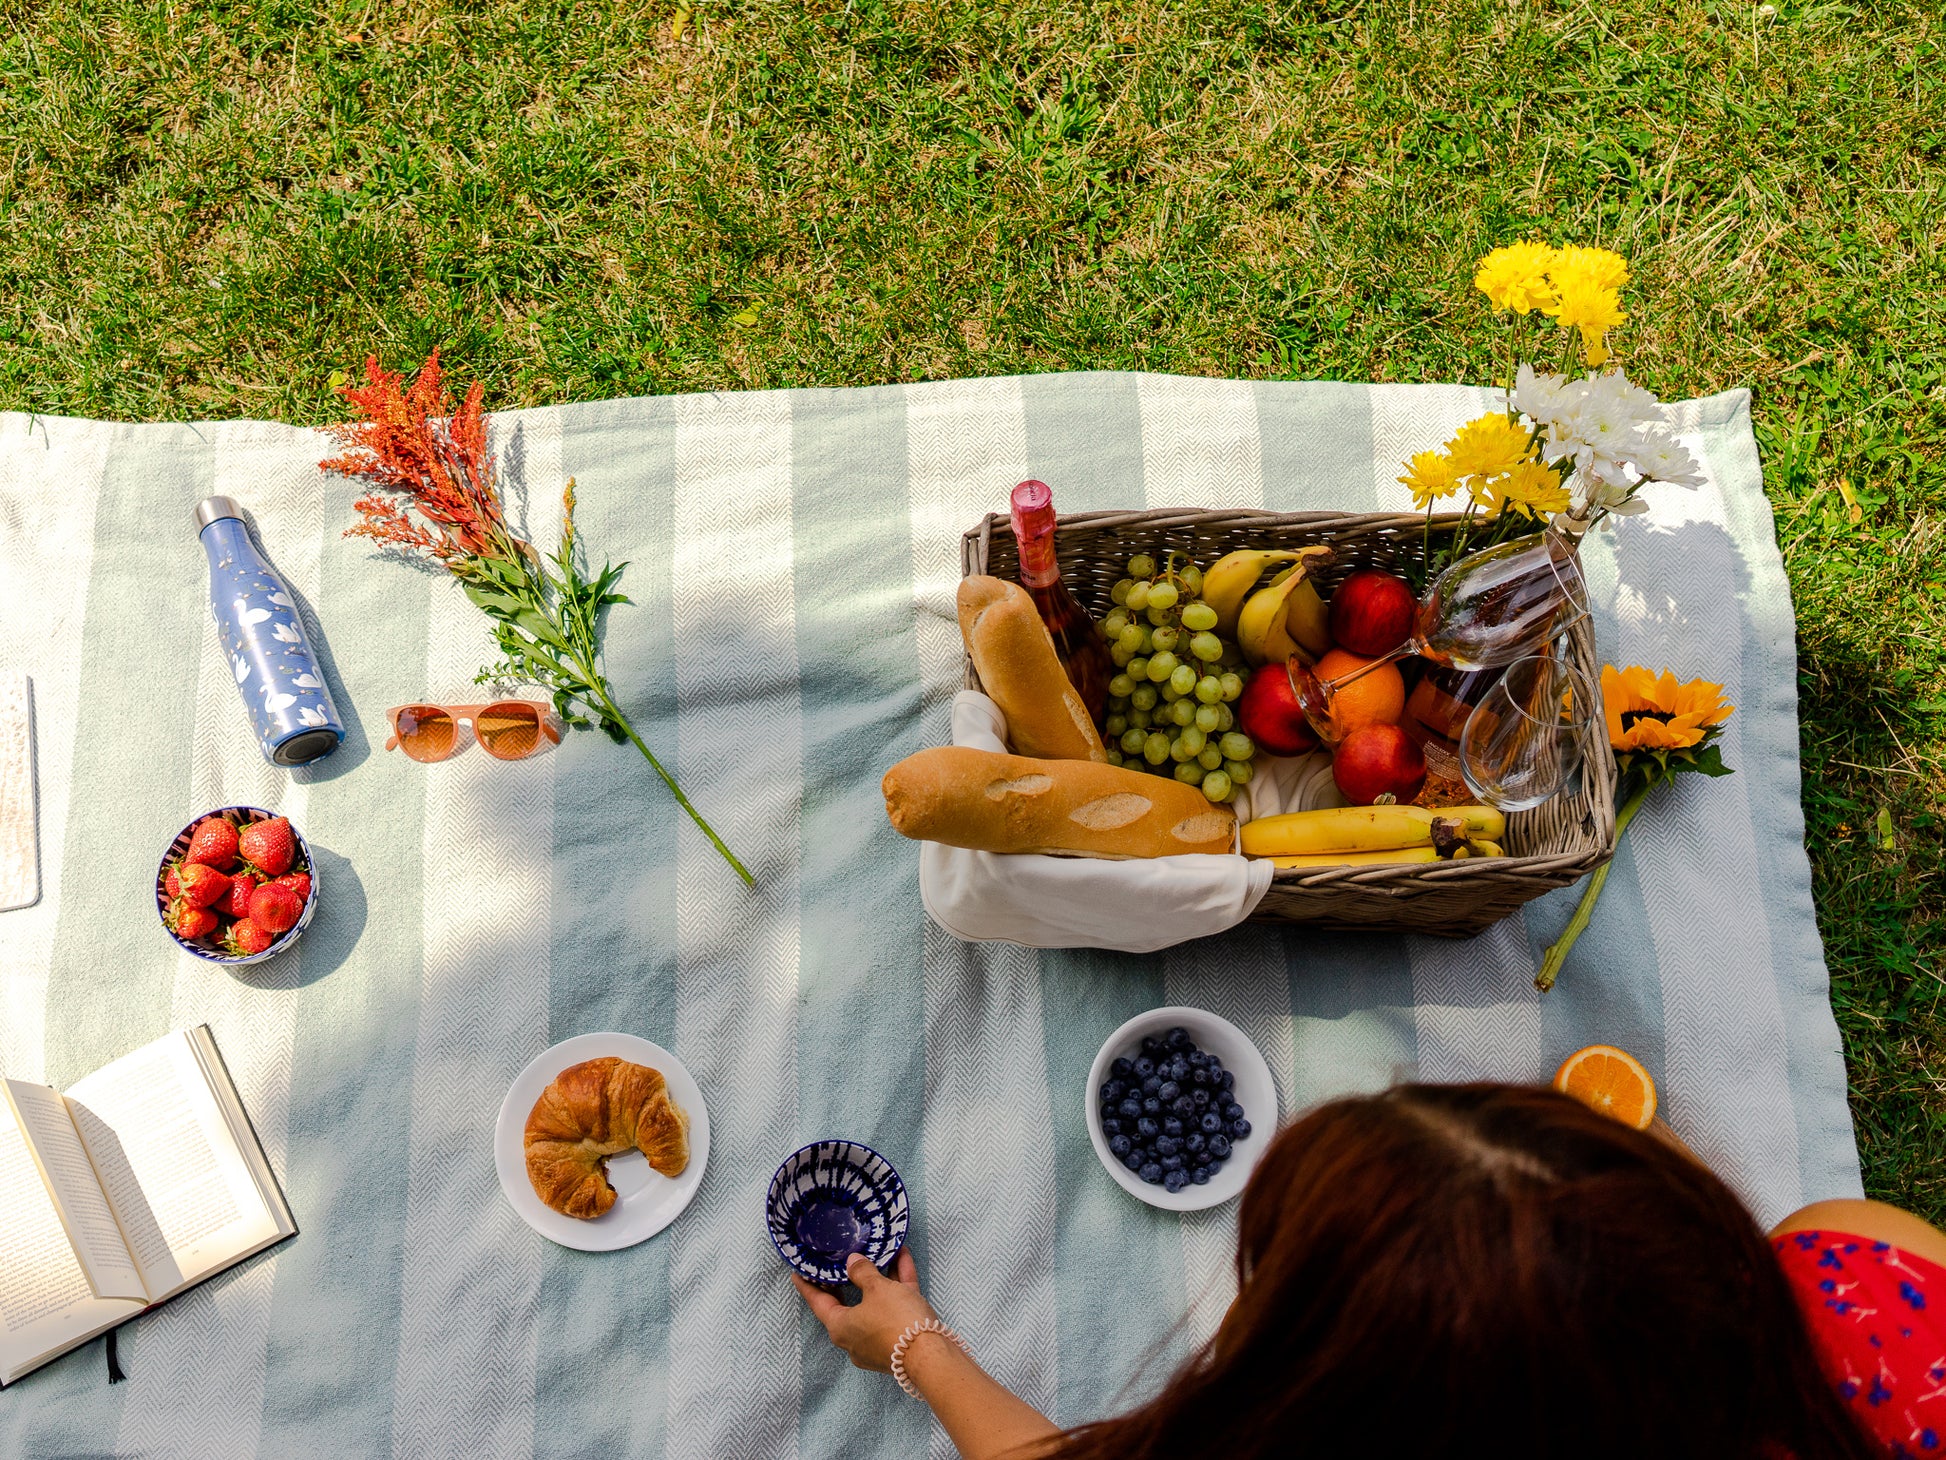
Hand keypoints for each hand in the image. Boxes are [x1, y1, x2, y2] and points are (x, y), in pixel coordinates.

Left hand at [791, 1247, 936, 1371]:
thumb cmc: (895, 1320)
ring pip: (875, 1302)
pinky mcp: (899, 1338)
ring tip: (878, 1251)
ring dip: (879, 1276)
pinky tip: (903, 1258)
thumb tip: (852, 1262)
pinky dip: (898, 1284)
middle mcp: (855, 1337)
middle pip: (846, 1303)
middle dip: (844, 1281)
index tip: (797, 1273)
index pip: (818, 1302)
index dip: (808, 1285)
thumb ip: (862, 1272)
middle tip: (834, 1263)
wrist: (930, 1355)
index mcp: (840, 1327)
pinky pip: (895, 1306)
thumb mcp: (877, 1289)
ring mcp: (878, 1339)